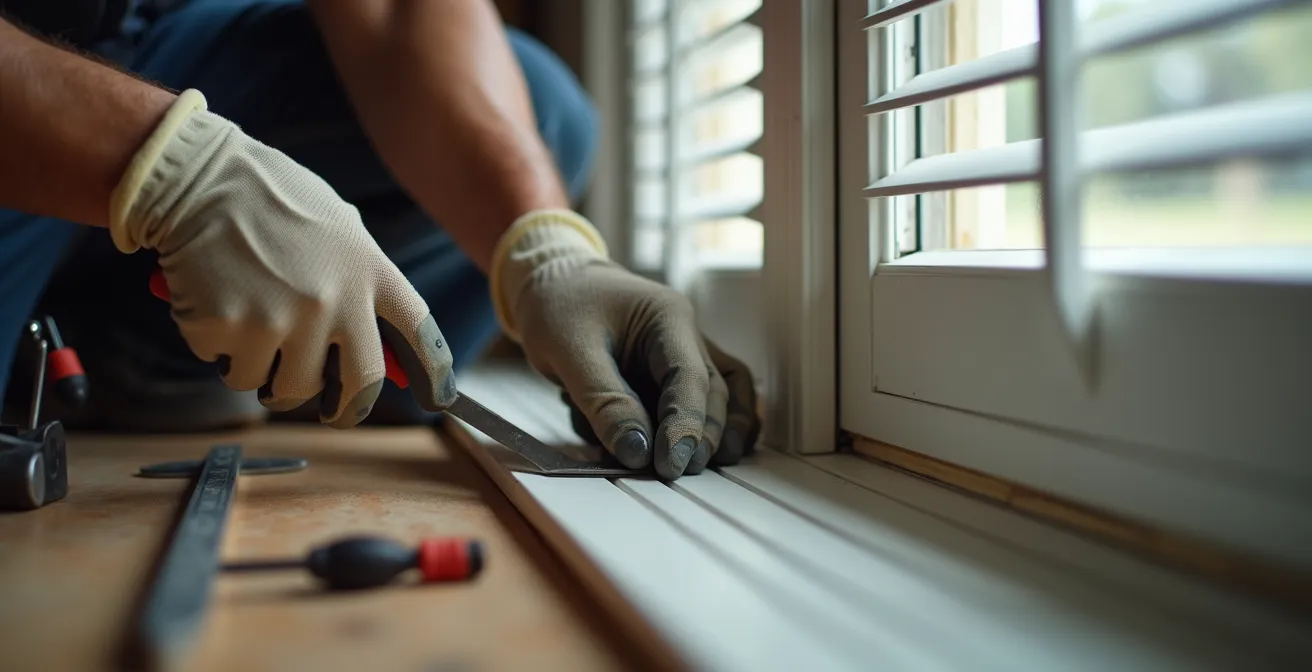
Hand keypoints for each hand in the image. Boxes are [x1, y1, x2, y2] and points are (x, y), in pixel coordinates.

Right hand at [110, 90, 454, 426]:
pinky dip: (219, 350)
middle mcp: (334, 301)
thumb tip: (378, 343)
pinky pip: (231, 368)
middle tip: (329, 410)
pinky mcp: (230, 329)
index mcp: (369, 271)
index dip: (435, 373)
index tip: (439, 398)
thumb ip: (359, 279)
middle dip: (345, 409)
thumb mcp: (338, 226)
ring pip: (286, 388)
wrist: (199, 177)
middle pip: (360, 385)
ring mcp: (282, 318)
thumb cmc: (270, 199)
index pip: (419, 333)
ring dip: (267, 372)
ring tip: (252, 325)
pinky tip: (214, 305)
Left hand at [491, 211, 761, 478]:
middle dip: (701, 434)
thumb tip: (637, 452)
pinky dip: (710, 421)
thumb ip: (604, 401)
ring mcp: (684, 350)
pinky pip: (705, 395)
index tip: (671, 463)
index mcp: (667, 317)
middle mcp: (686, 334)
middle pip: (714, 390)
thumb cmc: (558, 304)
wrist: (552, 279)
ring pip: (725, 391)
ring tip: (712, 464)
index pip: (688, 377)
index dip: (685, 425)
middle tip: (677, 472)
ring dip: (721, 429)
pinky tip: (712, 448)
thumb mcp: (569, 351)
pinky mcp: (670, 369)